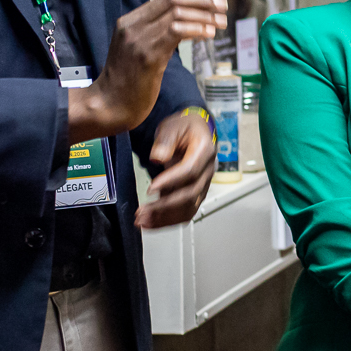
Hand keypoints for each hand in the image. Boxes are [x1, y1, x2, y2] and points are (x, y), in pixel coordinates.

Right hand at [70, 0, 226, 140]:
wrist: (109, 105)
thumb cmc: (127, 81)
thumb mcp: (137, 49)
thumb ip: (155, 34)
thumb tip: (187, 24)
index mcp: (128, 22)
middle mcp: (132, 26)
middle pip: (173, 1)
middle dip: (202, 1)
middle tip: (223, 5)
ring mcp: (139, 40)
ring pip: (177, 15)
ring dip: (204, 16)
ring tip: (221, 22)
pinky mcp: (149, 56)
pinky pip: (176, 33)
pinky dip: (196, 29)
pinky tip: (209, 34)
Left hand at [135, 110, 215, 229]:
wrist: (194, 132)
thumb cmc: (184, 128)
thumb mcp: (172, 126)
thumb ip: (165, 140)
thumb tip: (158, 158)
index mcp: (205, 151)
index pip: (190, 171)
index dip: (171, 181)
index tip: (151, 188)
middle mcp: (207, 172)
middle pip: (190, 194)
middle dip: (165, 206)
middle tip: (142, 211)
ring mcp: (203, 186)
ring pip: (189, 208)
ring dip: (165, 218)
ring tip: (142, 221)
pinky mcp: (195, 195)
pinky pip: (185, 213)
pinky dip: (168, 221)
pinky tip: (150, 224)